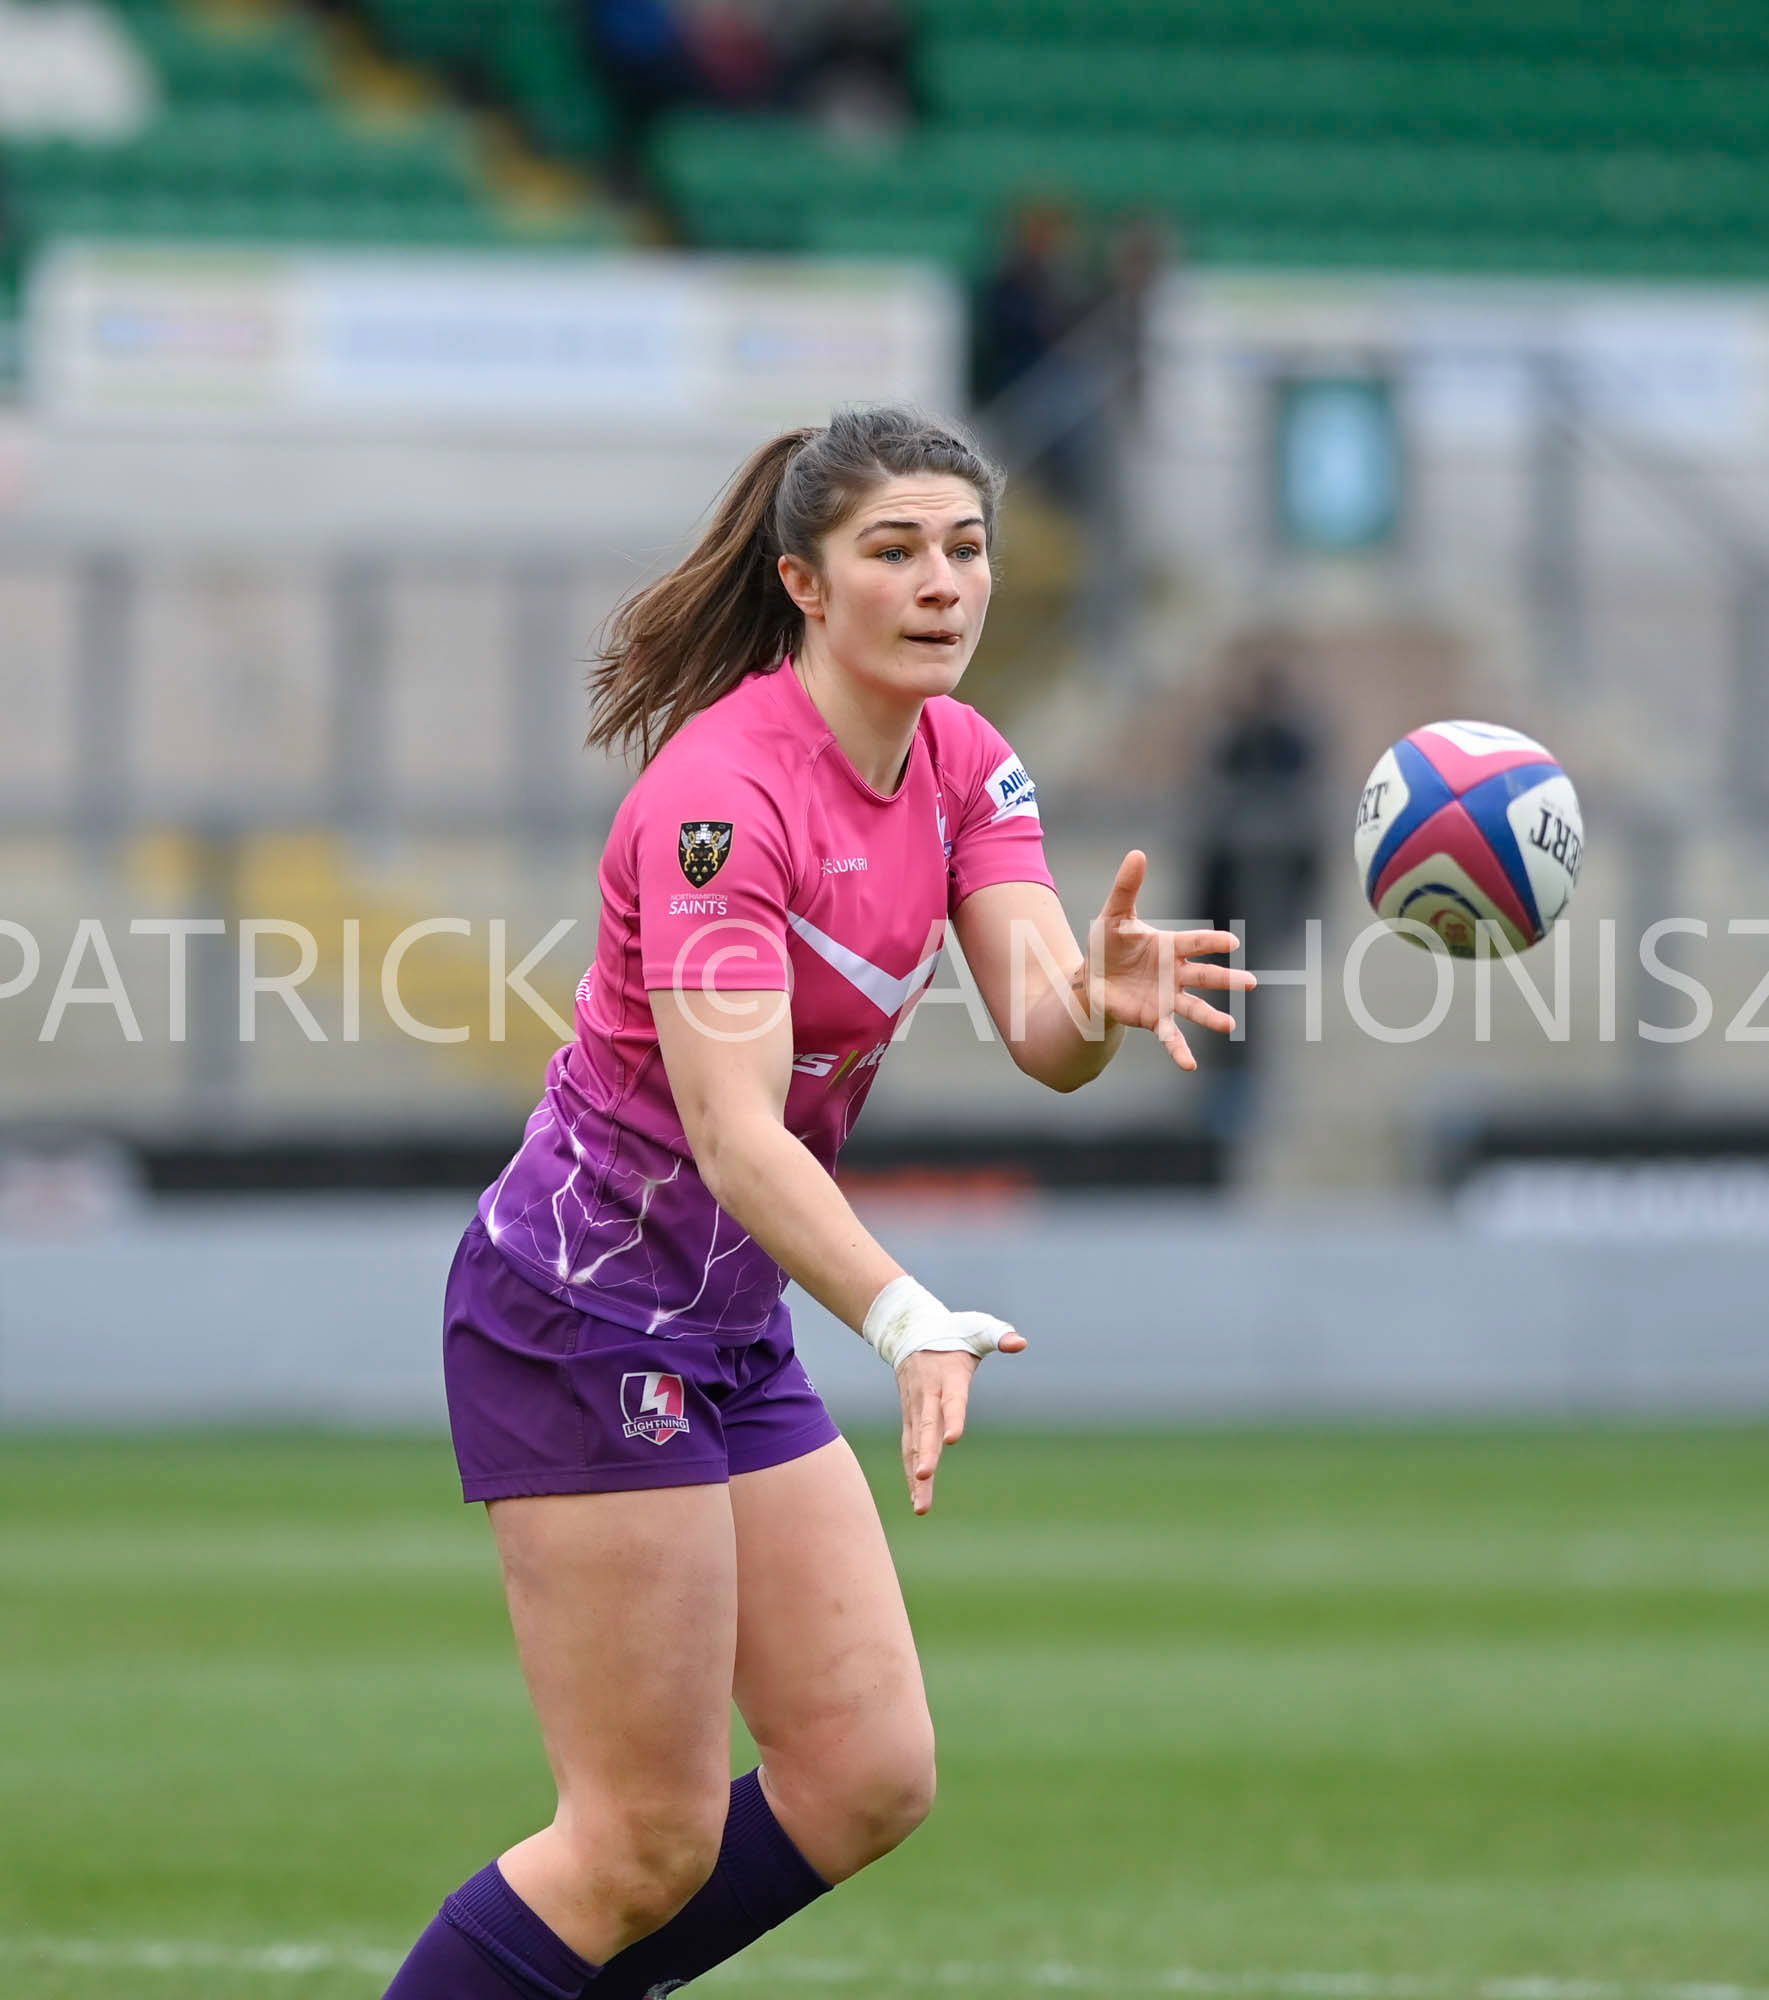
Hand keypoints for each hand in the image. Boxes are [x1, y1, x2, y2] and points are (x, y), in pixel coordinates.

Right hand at [896, 1331, 1025, 1516]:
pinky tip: (917, 1497)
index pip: (951, 1400)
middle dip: (925, 1454)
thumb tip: (1019, 1343)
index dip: (952, 1418)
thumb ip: (999, 1336)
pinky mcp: (910, 1419)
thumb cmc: (953, 1333)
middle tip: (925, 1476)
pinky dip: (911, 1472)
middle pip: (926, 1428)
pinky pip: (908, 1448)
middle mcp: (928, 1396)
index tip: (952, 1439)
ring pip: (913, 1445)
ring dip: (916, 1476)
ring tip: (921, 1506)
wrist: (911, 1331)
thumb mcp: (978, 1329)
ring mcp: (915, 1409)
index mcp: (949, 1377)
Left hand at [1081, 850, 1257, 1070]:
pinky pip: (1171, 1036)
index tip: (1230, 943)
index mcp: (1169, 947)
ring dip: (1212, 1017)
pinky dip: (1181, 1051)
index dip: (1211, 942)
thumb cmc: (1108, 945)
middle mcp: (1175, 974)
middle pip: (1205, 976)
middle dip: (1226, 979)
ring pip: (1195, 1008)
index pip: (1194, 943)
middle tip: (1250, 981)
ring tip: (1230, 1027)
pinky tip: (1190, 1066)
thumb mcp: (1113, 915)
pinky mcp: (1156, 1019)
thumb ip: (1127, 887)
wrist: (1091, 978)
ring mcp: (1168, 998)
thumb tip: (1137, 853)